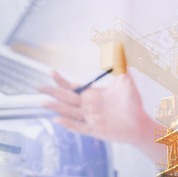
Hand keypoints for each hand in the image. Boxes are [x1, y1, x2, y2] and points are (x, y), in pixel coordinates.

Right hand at [38, 69, 162, 159]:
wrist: (140, 122)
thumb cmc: (132, 103)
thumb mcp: (126, 81)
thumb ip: (121, 65)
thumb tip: (120, 46)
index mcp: (91, 95)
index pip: (71, 87)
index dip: (61, 80)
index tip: (51, 72)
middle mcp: (87, 106)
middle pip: (65, 98)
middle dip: (51, 93)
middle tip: (37, 87)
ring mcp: (89, 119)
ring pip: (68, 112)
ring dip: (56, 107)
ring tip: (43, 103)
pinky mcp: (94, 130)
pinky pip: (78, 127)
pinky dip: (68, 124)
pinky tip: (58, 119)